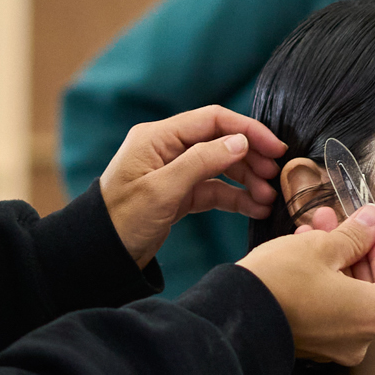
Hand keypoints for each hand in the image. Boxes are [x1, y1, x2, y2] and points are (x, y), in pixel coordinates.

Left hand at [98, 106, 286, 267]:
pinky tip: (255, 209)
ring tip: (268, 199)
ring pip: (221, 167)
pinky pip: (214, 189)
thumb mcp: (161, 191)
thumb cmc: (122, 220)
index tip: (275, 148)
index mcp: (158, 137)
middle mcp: (167, 149)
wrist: (99, 254)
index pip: (213, 120)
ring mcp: (174, 172)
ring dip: (247, 181)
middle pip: (220, 142)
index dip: (247, 130)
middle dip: (251, 158)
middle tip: (275, 178)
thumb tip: (239, 142)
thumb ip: (201, 162)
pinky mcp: (179, 194)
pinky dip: (236, 198)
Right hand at [236, 203, 374, 364]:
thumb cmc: (281, 283)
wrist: (234, 318)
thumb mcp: (321, 247)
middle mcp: (360, 338)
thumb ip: (355, 234)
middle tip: (339, 218)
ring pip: (345, 294)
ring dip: (334, 259)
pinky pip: (326, 308)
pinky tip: (301, 250)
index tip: (373, 226)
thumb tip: (374, 219)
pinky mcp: (310, 344)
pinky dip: (321, 281)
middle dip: (354, 247)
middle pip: (371, 287)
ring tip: (314, 227)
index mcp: (373, 315)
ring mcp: (333, 346)